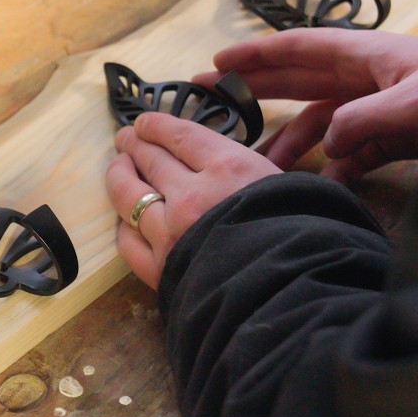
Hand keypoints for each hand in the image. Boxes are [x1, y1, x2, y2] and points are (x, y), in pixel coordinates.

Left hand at [106, 112, 281, 287]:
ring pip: (129, 194)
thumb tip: (226, 165)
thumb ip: (246, 172)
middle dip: (134, 145)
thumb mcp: (284, 187)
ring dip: (119, 175)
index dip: (157, 126)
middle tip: (126, 138)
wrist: (288, 294)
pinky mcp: (159, 268)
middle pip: (151, 159)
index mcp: (227, 168)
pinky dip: (124, 226)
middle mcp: (191, 195)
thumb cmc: (301, 238)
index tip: (145, 122)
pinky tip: (124, 218)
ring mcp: (169, 232)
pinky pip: (129, 241)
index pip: (180, 135)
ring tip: (117, 165)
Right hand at [193, 29, 417, 181]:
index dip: (256, 54)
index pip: (299, 49)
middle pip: (299, 80)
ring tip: (265, 166)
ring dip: (295, 143)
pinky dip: (339, 167)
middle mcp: (367, 78)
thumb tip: (327, 146)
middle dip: (255, 87)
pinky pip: (353, 151)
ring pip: (322, 123)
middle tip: (209, 96)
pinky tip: (327, 184)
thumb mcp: (416, 104)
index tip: (216, 62)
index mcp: (367, 56)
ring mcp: (379, 107)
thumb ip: (363, 121)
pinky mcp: (394, 136)